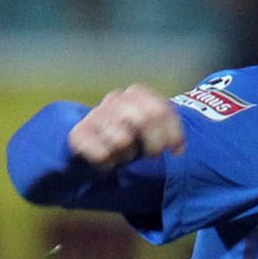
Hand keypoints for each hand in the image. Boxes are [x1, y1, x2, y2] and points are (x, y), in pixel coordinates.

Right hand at [67, 84, 185, 167]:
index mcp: (136, 95)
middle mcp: (115, 100)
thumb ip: (166, 130)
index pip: (160, 108)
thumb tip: (178, 150)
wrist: (94, 146)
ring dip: (128, 154)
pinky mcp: (78, 134)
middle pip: (144, 119)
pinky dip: (109, 163)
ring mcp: (95, 115)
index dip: (173, 132)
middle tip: (153, 156)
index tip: (176, 151)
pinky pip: (101, 153)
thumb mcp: (153, 131)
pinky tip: (109, 163)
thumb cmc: (133, 139)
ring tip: (125, 156)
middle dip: (154, 144)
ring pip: (122, 139)